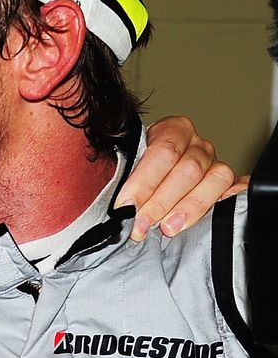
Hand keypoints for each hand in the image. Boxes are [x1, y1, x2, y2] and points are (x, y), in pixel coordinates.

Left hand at [115, 116, 245, 241]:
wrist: (160, 169)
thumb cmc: (141, 166)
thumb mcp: (130, 161)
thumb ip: (125, 174)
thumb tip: (118, 203)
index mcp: (173, 129)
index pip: (162, 152)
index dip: (143, 182)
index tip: (126, 205)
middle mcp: (198, 144)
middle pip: (187, 170)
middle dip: (161, 201)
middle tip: (142, 223)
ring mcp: (218, 163)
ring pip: (214, 180)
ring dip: (189, 208)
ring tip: (168, 228)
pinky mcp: (232, 183)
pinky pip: (238, 189)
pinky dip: (229, 202)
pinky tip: (212, 218)